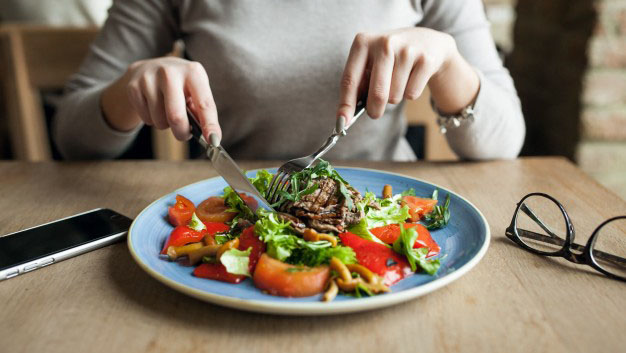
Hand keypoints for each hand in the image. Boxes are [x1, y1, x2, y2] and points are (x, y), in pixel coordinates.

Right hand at [103, 57, 220, 142]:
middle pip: (176, 116)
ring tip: (166, 111)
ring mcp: (149, 78)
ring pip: (160, 121)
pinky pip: (146, 119)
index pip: (204, 103)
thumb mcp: (195, 90)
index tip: (214, 141)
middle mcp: (170, 72)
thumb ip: (202, 111)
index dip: (210, 125)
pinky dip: (152, 120)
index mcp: (193, 72)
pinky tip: (153, 106)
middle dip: (182, 132)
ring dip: (166, 125)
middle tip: (184, 134)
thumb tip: (211, 137)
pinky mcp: (133, 87)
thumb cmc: (180, 85)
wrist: (149, 68)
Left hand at [336, 27, 471, 123]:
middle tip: (374, 113)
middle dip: (374, 110)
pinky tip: (412, 78)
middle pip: (377, 93)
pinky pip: (411, 94)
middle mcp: (384, 42)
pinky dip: (410, 94)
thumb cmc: (390, 58)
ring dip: (394, 97)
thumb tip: (345, 117)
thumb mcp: (370, 63)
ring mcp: (407, 50)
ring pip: (395, 96)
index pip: (350, 79)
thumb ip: (358, 85)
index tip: (342, 123)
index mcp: (363, 42)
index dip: (346, 104)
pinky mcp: (426, 60)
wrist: (427, 41)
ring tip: (398, 81)